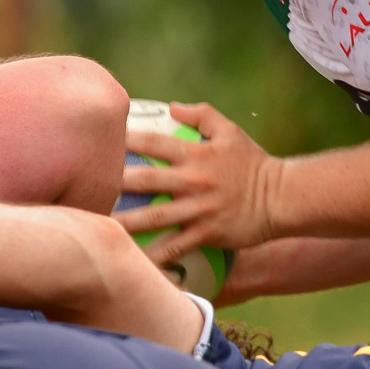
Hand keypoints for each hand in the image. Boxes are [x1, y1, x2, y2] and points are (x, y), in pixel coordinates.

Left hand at [112, 101, 280, 265]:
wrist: (282, 197)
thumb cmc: (253, 162)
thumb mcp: (230, 130)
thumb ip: (201, 114)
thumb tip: (171, 106)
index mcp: (195, 153)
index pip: (153, 141)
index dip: (126, 138)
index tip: (100, 140)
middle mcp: (193, 180)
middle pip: (146, 179)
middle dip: (115, 182)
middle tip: (87, 185)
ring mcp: (198, 208)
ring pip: (155, 216)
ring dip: (126, 220)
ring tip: (97, 224)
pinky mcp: (206, 233)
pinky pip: (175, 247)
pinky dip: (154, 256)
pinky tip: (132, 262)